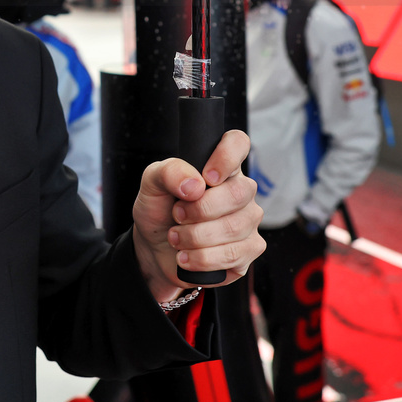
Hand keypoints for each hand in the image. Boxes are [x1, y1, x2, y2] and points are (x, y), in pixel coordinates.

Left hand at [131, 130, 264, 302]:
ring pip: (235, 227)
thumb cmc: (160, 210)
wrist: (156, 249)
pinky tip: (186, 257)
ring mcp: (248, 221)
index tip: (206, 177)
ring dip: (195, 237)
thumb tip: (195, 184)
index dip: (226, 156)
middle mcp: (241, 191)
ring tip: (176, 238)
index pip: (237, 143)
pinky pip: (233, 254)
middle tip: (177, 215)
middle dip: (200, 209)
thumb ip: (169, 172)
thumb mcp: (152, 185)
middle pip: (239, 192)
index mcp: (220, 166)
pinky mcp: (249, 250)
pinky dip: (202, 258)